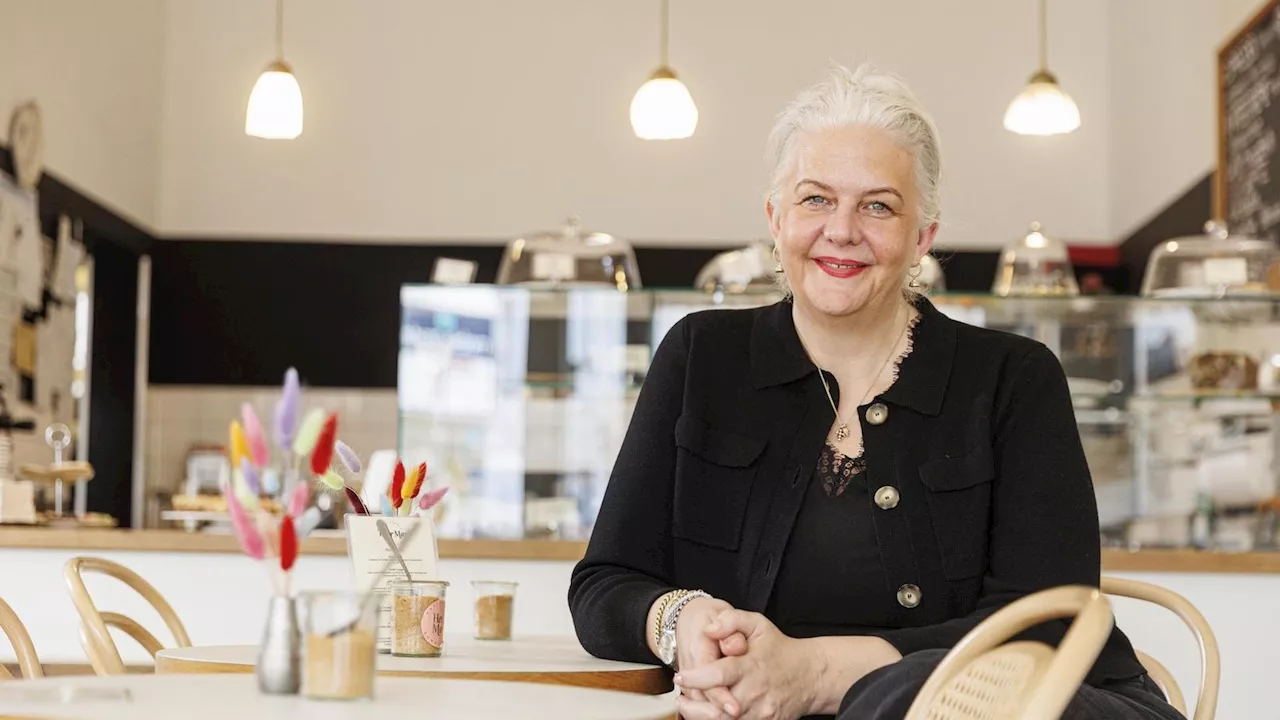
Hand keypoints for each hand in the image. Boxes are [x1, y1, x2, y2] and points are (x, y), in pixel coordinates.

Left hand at [674, 609, 820, 719]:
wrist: (809, 675)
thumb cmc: (779, 648)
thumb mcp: (758, 624)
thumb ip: (732, 620)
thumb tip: (709, 629)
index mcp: (752, 666)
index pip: (720, 674)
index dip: (697, 678)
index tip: (681, 676)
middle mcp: (756, 692)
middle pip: (719, 706)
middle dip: (694, 705)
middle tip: (681, 697)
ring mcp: (762, 712)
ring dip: (702, 716)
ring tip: (688, 706)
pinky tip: (708, 713)